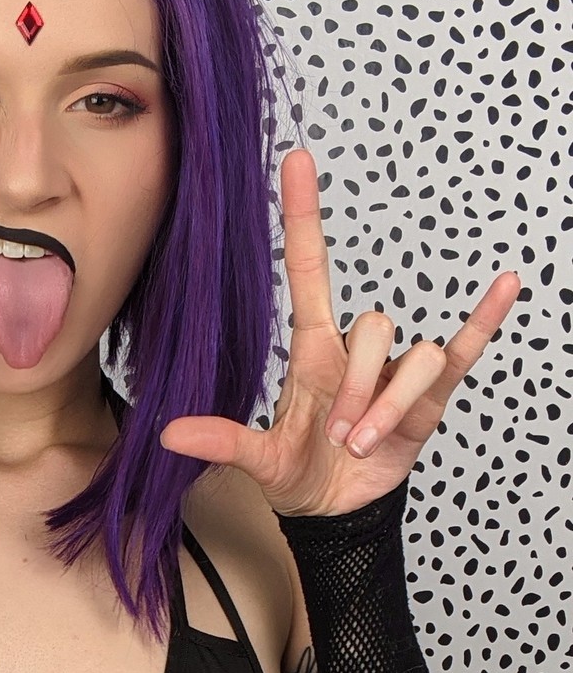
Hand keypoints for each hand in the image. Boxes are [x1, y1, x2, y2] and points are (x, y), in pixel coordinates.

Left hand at [159, 146, 521, 516]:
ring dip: (390, 405)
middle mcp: (357, 351)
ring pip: (414, 357)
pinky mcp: (429, 397)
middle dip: (359, 389)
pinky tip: (505, 286)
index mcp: (314, 350)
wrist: (334, 510)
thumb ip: (222, 442)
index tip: (296, 162)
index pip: (310, 268)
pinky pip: (462, 350)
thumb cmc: (298, 473)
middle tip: (338, 436)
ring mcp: (395, 371)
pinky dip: (484, 322)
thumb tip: (168, 433)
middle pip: (374, 329)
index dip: (304, 216)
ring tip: (364, 443)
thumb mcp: (259, 461)